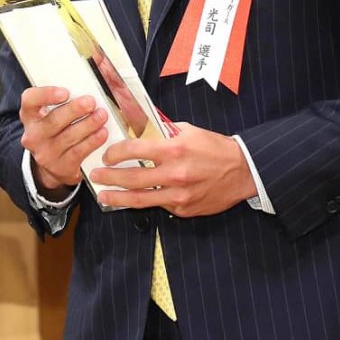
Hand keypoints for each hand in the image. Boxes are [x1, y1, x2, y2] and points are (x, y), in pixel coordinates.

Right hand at [19, 86, 107, 198]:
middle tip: (91, 102)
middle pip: (53, 120)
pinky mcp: (60, 166)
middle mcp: (34, 135)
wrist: (52, 164)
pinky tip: (102, 133)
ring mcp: (46, 153)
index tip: (65, 92)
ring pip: (68, 137)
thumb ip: (65, 93)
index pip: (30, 101)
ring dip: (88, 124)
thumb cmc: (57, 129)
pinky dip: (92, 141)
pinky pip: (78, 152)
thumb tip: (93, 67)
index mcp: (30, 115)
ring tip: (102, 115)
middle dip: (74, 110)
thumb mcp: (51, 112)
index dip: (46, 95)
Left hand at [91, 122, 256, 216]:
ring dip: (117, 198)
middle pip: (131, 179)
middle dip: (109, 178)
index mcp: (174, 149)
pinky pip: (159, 205)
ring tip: (103, 196)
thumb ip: (163, 133)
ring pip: (140, 199)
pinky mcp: (183, 209)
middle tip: (95, 176)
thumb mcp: (189, 131)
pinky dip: (145, 201)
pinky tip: (134, 199)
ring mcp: (178, 194)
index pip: (134, 150)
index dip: (115, 153)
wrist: (243, 171)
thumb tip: (140, 130)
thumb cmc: (215, 147)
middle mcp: (174, 173)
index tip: (107, 155)